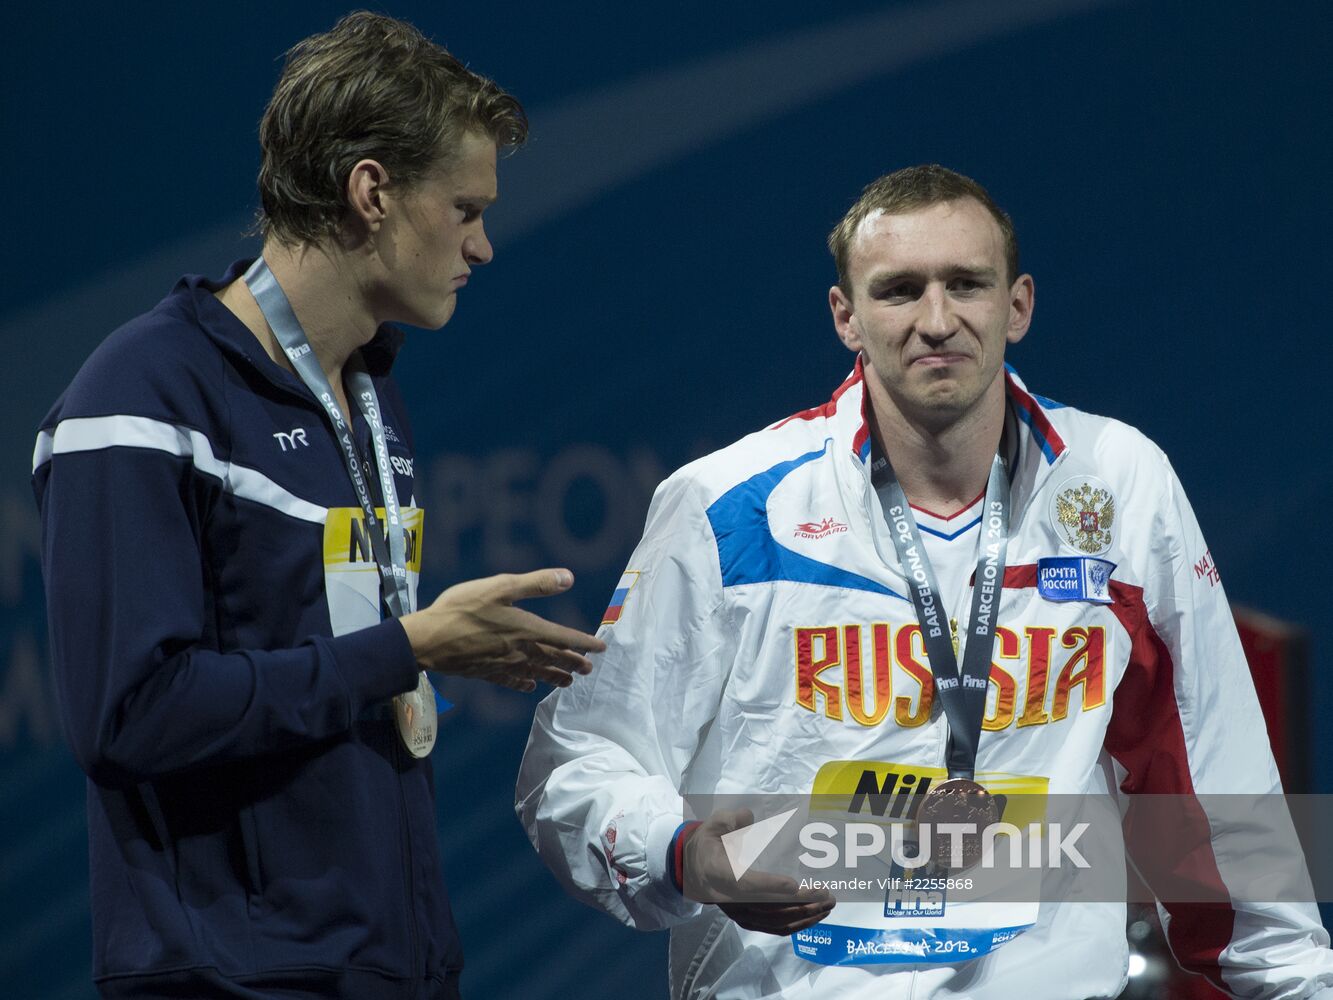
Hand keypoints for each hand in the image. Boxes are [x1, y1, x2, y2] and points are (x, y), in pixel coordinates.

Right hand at [400, 569, 605, 692]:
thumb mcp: (500, 587)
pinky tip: (529, 687)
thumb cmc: (462, 608)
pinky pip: (512, 681)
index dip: (583, 642)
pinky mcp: (486, 671)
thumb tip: (568, 578)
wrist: (429, 640)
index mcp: (527, 629)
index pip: (563, 638)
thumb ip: (536, 583)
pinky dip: (524, 684)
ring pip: (536, 673)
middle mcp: (519, 650)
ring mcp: (503, 664)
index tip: (600, 648)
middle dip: (572, 663)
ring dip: (554, 677)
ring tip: (567, 682)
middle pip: (552, 659)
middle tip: (589, 670)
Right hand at [682, 809, 834, 935]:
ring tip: (827, 904)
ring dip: (804, 916)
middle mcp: (729, 899)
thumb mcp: (712, 826)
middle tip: (826, 894)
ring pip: (775, 922)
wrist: (693, 871)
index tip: (794, 884)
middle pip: (768, 908)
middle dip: (800, 903)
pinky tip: (815, 916)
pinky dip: (797, 925)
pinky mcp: (748, 920)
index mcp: (718, 874)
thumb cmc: (707, 845)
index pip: (744, 884)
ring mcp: (739, 914)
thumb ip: (728, 820)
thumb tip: (747, 816)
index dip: (769, 886)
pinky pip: (774, 928)